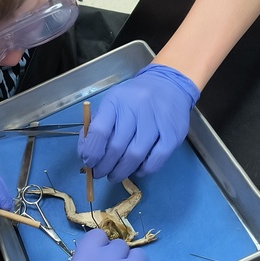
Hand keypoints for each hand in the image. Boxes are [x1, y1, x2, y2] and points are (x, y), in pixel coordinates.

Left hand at [77, 64, 198, 181]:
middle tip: (100, 174)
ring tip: (114, 176)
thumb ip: (97, 126)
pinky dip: (143, 170)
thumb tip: (86, 155)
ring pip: (135, 156)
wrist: (168, 84)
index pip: (99, 131)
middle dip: (104, 167)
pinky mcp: (173, 134)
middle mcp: (136, 109)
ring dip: (121, 171)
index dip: (92, 151)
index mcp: (116, 101)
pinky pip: (155, 160)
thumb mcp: (112, 103)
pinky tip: (136, 169)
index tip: (89, 162)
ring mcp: (156, 121)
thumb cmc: (133, 98)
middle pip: (116, 147)